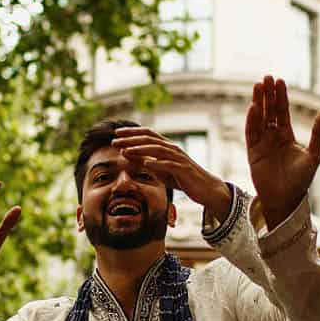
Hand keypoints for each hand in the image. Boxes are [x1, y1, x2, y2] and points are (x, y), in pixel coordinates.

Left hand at [110, 127, 229, 213]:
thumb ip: (146, 161)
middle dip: (131, 139)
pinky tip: (146, 164)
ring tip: (125, 150)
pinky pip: (169, 164)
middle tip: (115, 140)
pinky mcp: (184, 169)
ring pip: (158, 149)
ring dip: (140, 149)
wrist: (205, 188)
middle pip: (150, 139)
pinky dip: (157, 163)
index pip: (148, 134)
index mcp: (167, 146)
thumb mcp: (160, 169)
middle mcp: (173, 148)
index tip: (116, 133)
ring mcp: (179, 158)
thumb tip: (127, 154)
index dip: (132, 132)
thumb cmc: (181, 178)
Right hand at [246, 77, 319, 229]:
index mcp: (286, 136)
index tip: (279, 81)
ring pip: (259, 119)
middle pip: (269, 111)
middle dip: (268, 95)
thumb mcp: (314, 154)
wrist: (286, 199)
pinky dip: (252, 120)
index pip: (282, 112)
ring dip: (258, 103)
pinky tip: (253, 107)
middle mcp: (272, 137)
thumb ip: (319, 133)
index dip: (281, 97)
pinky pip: (251, 133)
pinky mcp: (253, 152)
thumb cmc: (301, 180)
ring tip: (258, 86)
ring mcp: (262, 143)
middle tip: (266, 77)